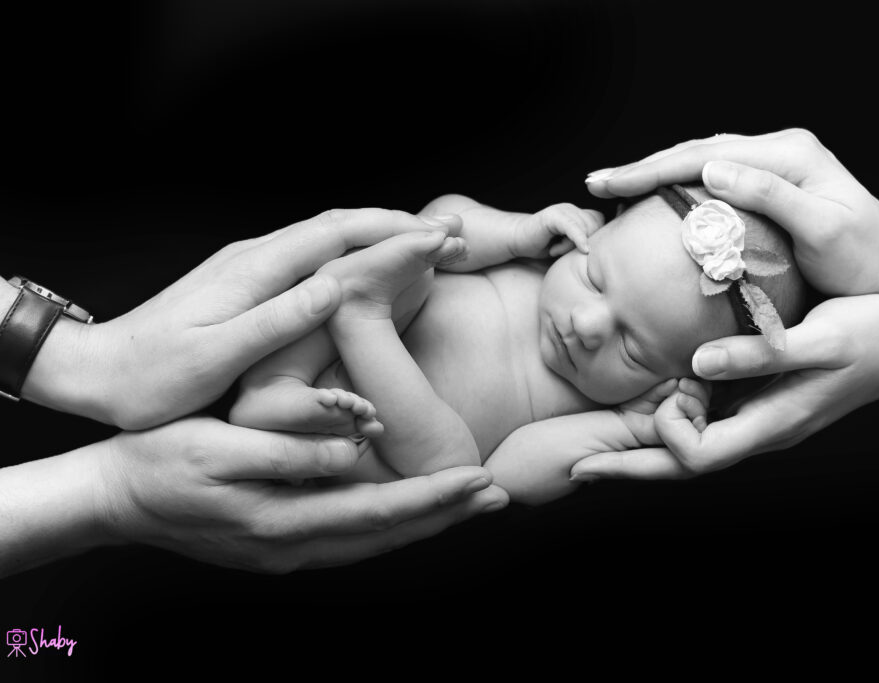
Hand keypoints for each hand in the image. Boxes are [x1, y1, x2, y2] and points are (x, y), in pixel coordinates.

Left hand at [26, 208, 460, 428]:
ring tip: (427, 243)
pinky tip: (373, 268)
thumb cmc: (153, 376)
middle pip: (341, 225)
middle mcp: (257, 257)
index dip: (394, 233)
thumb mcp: (214, 355)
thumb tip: (336, 284)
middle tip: (452, 232)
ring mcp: (252, 267)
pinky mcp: (249, 283)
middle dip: (399, 225)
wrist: (97, 370)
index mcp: (255, 270)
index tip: (442, 235)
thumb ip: (276, 319)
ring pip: (330, 237)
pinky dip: (356, 254)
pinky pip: (316, 256)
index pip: (338, 236)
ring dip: (380, 236)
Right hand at [95, 416, 506, 573]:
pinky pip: (350, 538)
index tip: (479, 482)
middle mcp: (294, 547)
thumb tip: (354, 454)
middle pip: (386, 536)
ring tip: (467, 502)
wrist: (114, 498)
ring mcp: (288, 552)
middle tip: (496, 495)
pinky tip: (409, 511)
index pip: (379, 514)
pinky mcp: (280, 544)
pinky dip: (390, 525)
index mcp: (283, 523)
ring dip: (424, 523)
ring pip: (373, 542)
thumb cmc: (160, 463)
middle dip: (445, 516)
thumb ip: (289, 453)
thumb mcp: (219, 448)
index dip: (433, 499)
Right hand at [511, 203, 603, 258]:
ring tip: (556, 251)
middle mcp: (573, 209)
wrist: (516, 240)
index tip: (585, 252)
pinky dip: (580, 239)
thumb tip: (603, 255)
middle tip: (564, 252)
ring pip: (585, 228)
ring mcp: (563, 210)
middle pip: (596, 226)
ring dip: (574, 245)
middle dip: (586, 242)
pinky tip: (582, 250)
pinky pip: (573, 227)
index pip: (601, 222)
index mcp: (579, 215)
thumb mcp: (569, 247)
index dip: (597, 237)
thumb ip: (585, 245)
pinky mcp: (553, 215)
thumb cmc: (542, 247)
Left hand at [570, 295, 878, 479]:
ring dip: (647, 445)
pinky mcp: (757, 406)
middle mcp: (756, 433)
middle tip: (575, 469)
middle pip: (680, 467)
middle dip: (628, 468)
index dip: (667, 432)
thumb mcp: (818, 338)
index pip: (695, 458)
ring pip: (690, 449)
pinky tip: (654, 402)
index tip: (671, 389)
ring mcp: (756, 423)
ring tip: (601, 438)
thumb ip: (759, 354)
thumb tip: (696, 366)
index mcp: (767, 427)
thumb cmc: (870, 337)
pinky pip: (705, 425)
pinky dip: (672, 421)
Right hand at [585, 129, 878, 295]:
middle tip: (596, 183)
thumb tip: (711, 169)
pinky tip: (656, 201)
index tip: (608, 183)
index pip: (702, 156)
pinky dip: (678, 187)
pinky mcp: (770, 182)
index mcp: (785, 153)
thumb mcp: (822, 229)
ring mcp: (772, 163)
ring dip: (655, 175)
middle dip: (642, 168)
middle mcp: (776, 148)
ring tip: (614, 189)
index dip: (650, 170)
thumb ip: (770, 195)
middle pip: (694, 151)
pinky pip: (712, 177)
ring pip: (699, 161)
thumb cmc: (864, 256)